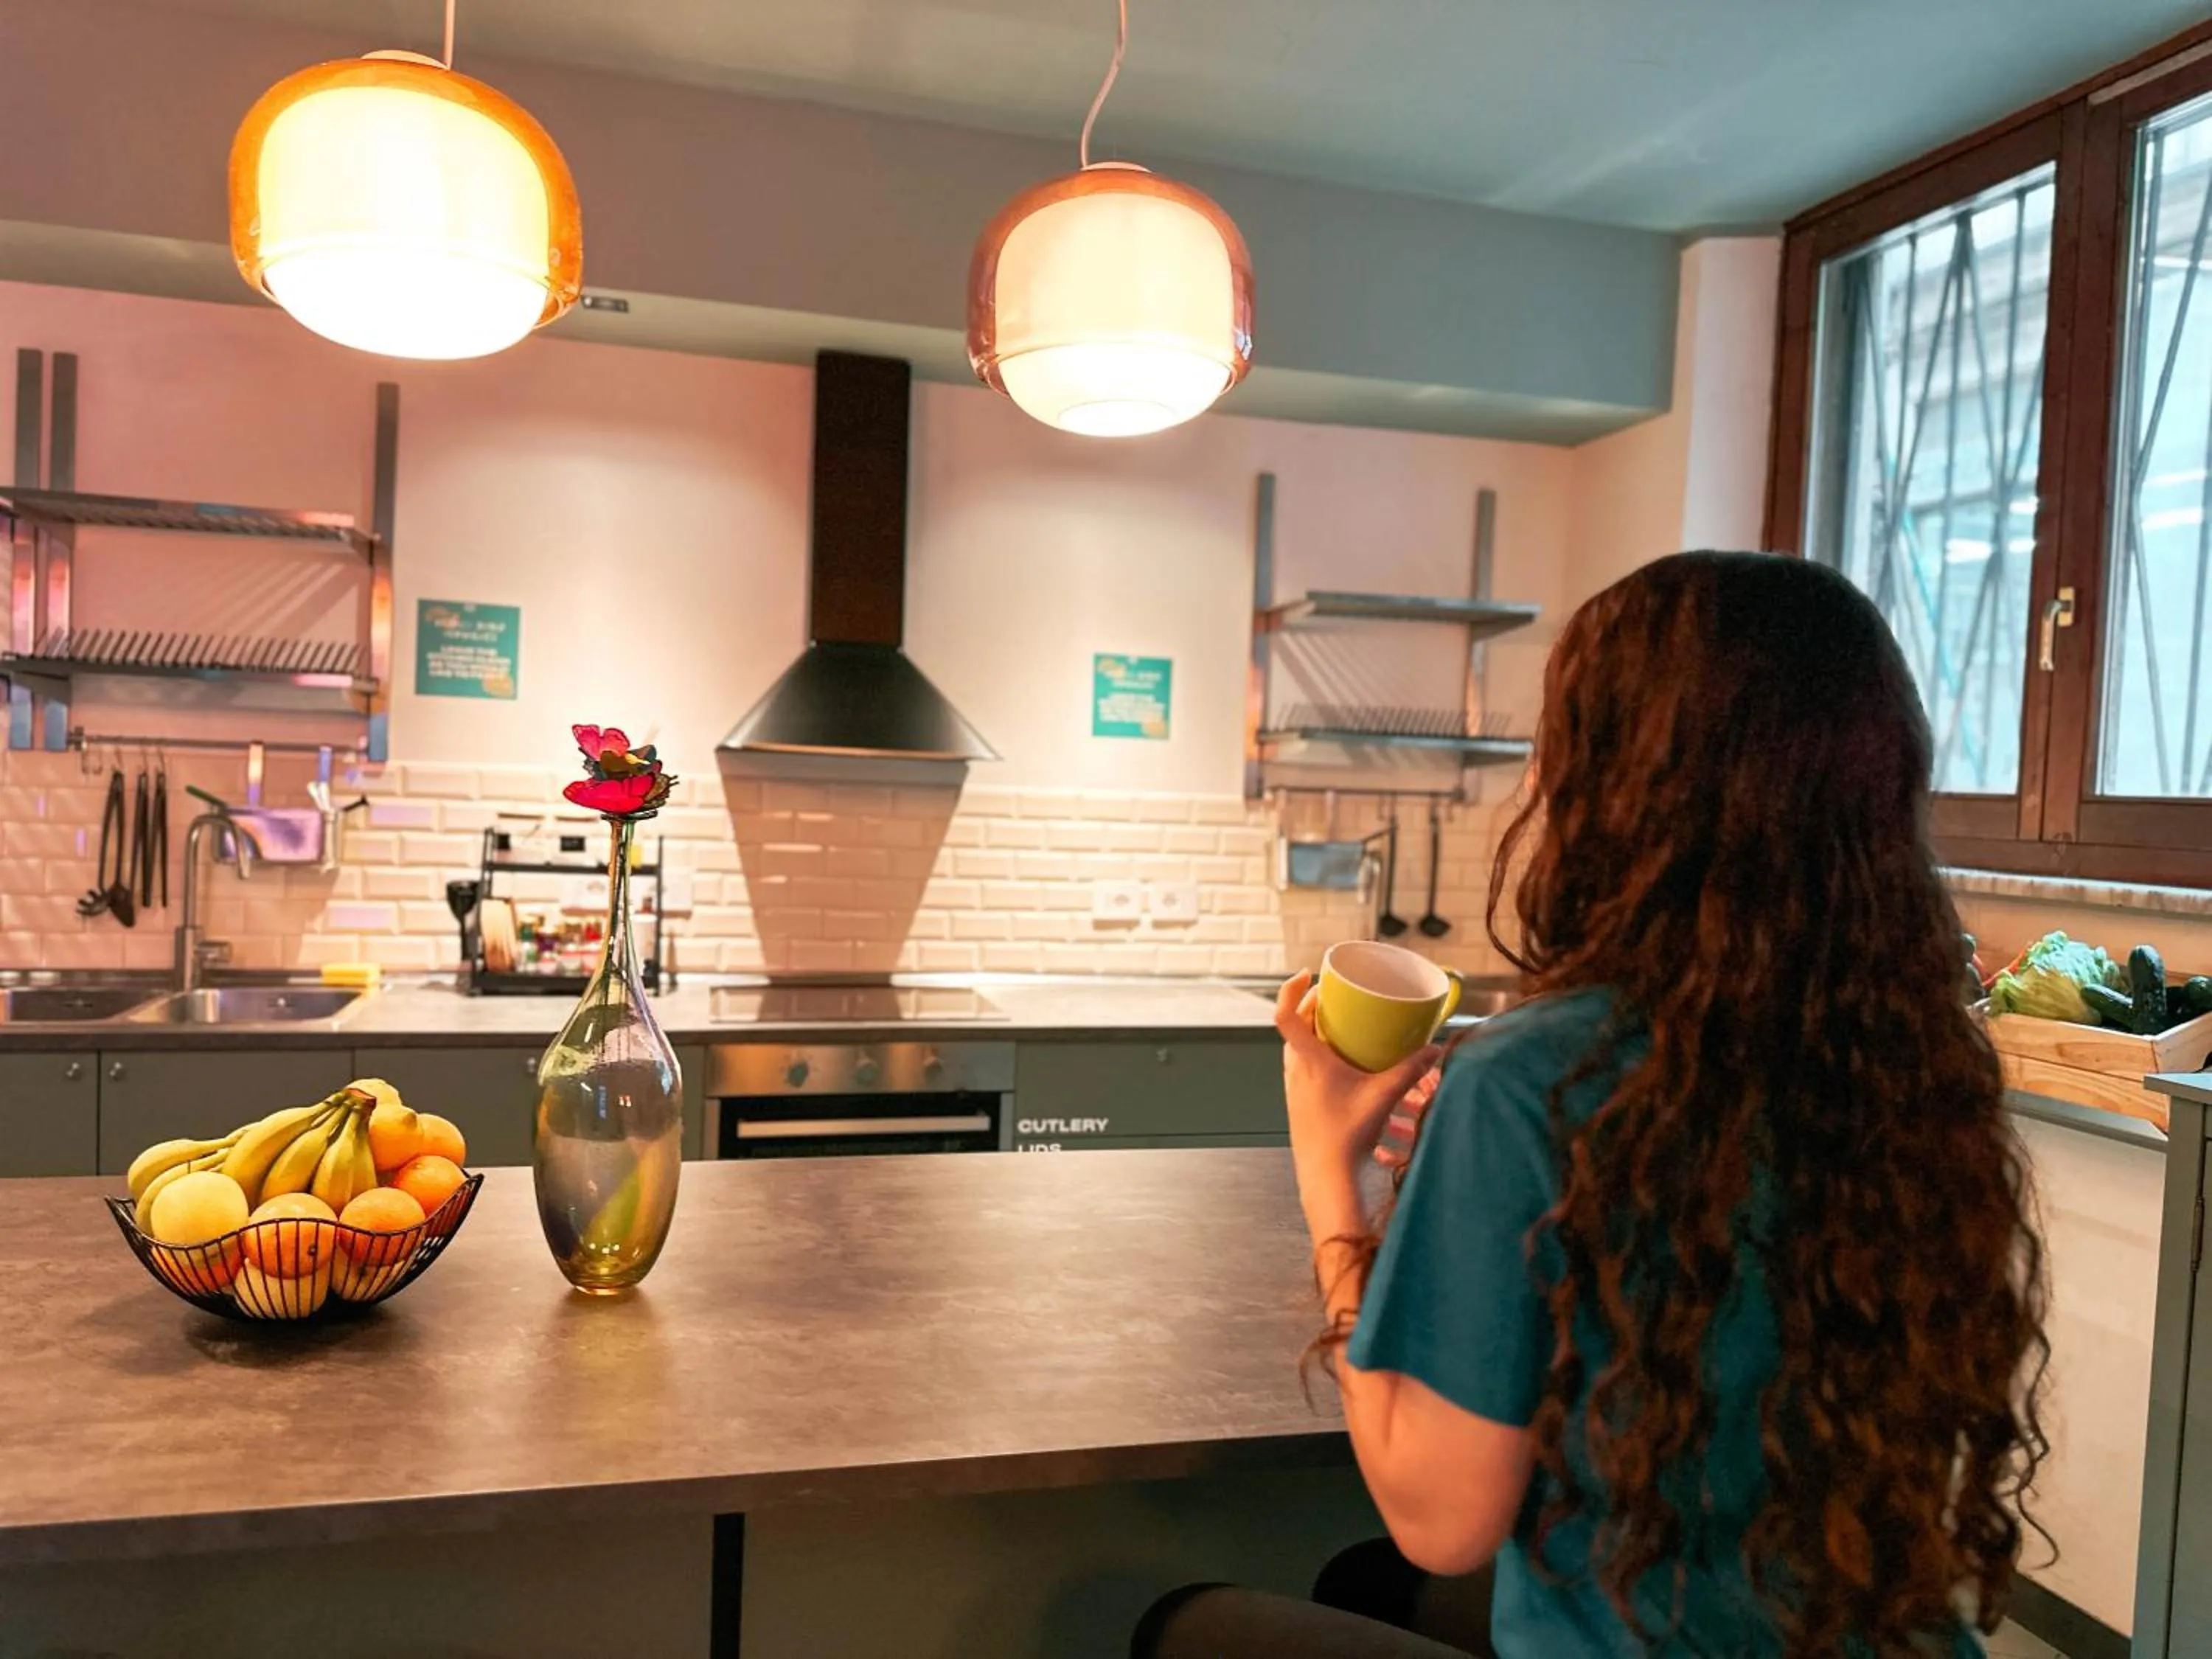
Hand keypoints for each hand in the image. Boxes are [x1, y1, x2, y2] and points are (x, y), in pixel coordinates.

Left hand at [1276, 972, 1441, 1232]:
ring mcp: (1295, 1088)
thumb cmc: (1347, 1136)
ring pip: (1299, 1048)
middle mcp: (1295, 1071)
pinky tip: (1344, 1064)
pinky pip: (1305, 1068)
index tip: (1306, 975)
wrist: (1326, 1177)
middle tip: (1333, 997)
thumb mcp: (1383, 1097)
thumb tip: (1435, 1050)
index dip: (1291, 990)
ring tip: (1340, 1025)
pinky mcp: (1302, 1103)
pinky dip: (1319, 1055)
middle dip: (1312, 1007)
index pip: (1285, 1016)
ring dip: (1315, 1032)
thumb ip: (1411, 1070)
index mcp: (1308, 1061)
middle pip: (1295, 1027)